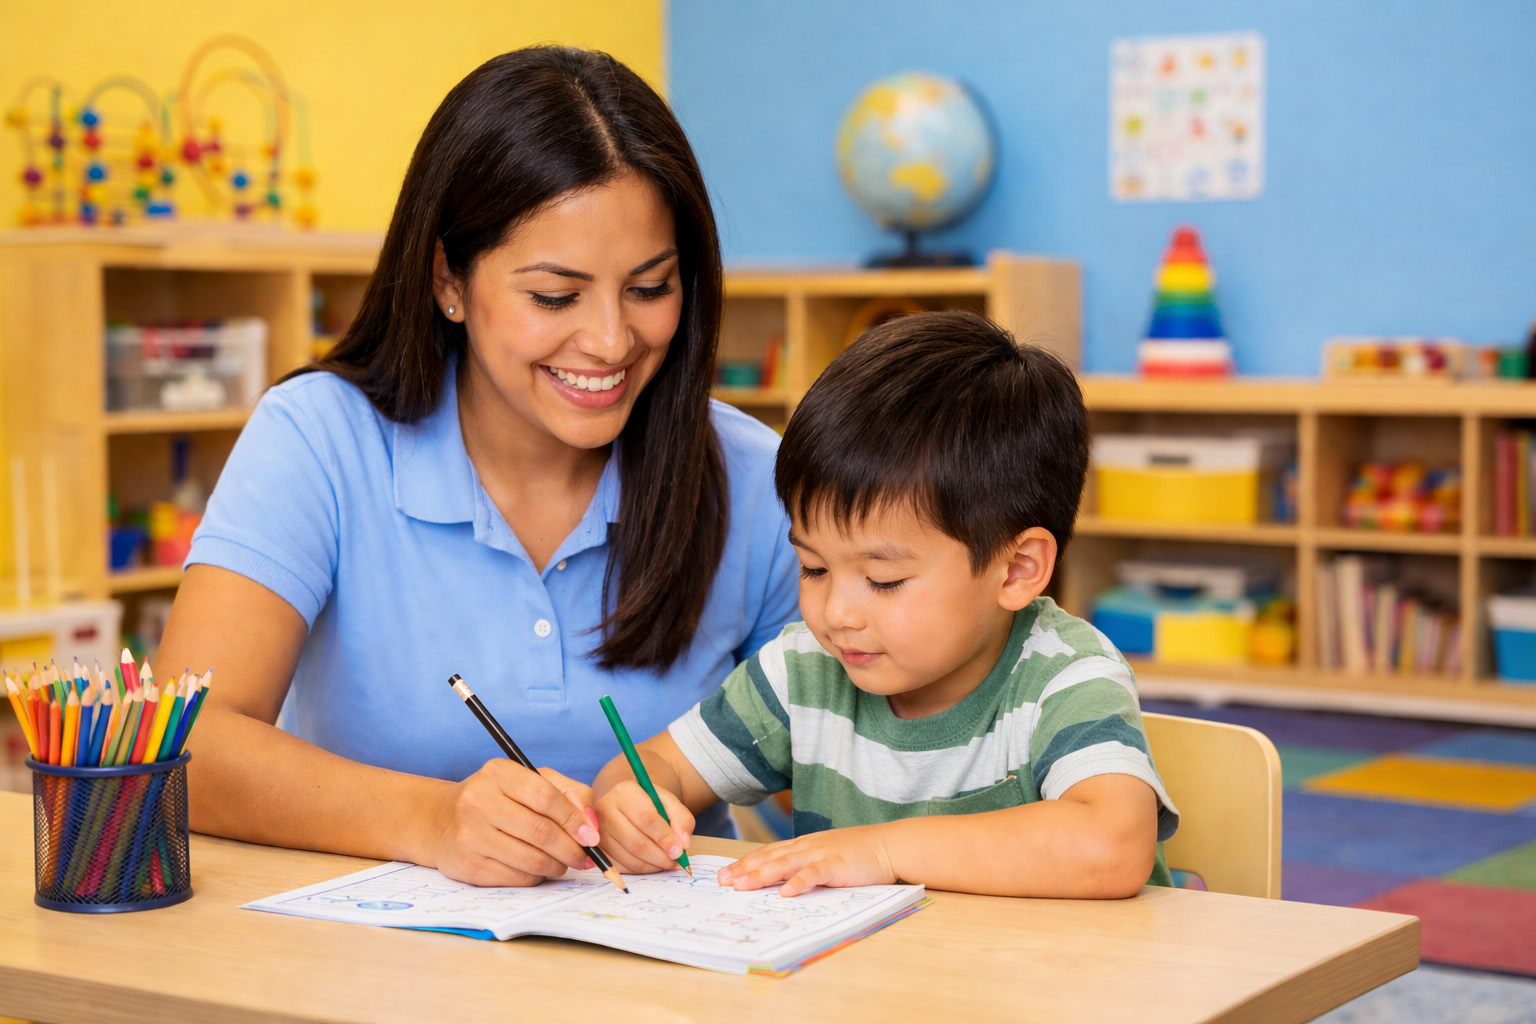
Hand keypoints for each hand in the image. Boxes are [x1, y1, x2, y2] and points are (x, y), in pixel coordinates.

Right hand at [428, 760, 601, 886]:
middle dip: (572, 849)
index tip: (591, 836)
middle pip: (540, 832)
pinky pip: (516, 878)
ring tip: (563, 863)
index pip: (546, 797)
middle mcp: (478, 801)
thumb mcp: (531, 781)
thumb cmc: (499, 798)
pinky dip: (536, 876)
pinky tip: (538, 868)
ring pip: (530, 859)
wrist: (444, 820)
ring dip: (557, 865)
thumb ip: (569, 794)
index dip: (574, 820)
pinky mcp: (467, 865)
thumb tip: (590, 826)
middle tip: (585, 858)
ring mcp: (469, 835)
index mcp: (498, 773)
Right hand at [593, 779, 693, 873]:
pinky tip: (652, 863)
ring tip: (667, 861)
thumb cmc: (650, 804)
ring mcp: (598, 832)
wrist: (627, 805)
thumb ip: (682, 820)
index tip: (679, 850)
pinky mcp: (598, 849)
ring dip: (653, 865)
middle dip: (660, 856)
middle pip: (635, 841)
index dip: (664, 837)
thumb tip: (682, 844)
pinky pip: (622, 867)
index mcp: (624, 792)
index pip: (646, 818)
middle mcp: (605, 809)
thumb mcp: (670, 803)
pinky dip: (641, 869)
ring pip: (629, 857)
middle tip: (676, 861)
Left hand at [717, 824, 896, 896]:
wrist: (890, 844)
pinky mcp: (837, 865)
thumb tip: (784, 882)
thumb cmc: (860, 852)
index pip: (768, 853)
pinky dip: (799, 882)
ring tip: (742, 886)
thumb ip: (806, 865)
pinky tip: (785, 892)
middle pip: (769, 857)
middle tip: (722, 881)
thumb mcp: (827, 855)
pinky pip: (814, 873)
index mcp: (804, 845)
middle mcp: (807, 847)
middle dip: (743, 869)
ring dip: (761, 875)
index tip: (725, 873)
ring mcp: (821, 854)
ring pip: (785, 864)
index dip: (745, 862)